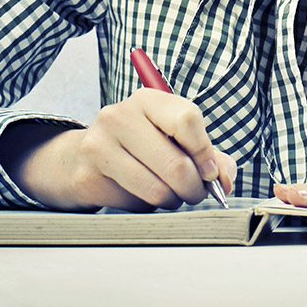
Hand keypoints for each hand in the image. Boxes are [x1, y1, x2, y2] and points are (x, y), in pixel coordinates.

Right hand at [0, 88, 235, 211]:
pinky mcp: (87, 177)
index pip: (187, 120)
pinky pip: (133, 204)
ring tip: (171, 195)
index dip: (205, 152)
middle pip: (176, 164)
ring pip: (156, 190)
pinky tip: (139, 194)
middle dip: (194, 188)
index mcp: (148, 100)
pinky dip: (146, 207)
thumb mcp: (175, 139)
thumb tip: (225, 180)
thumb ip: (209, 156)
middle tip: (195, 193)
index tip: (210, 171)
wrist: (82, 157)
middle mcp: (120, 116)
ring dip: (173, 200)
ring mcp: (99, 145)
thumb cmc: (142, 145)